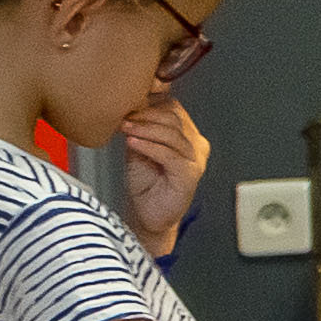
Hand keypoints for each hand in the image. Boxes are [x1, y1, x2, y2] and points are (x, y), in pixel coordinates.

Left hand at [118, 96, 209, 257]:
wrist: (149, 215)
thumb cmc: (146, 184)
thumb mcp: (139, 148)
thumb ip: (140, 129)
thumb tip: (128, 106)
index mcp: (187, 135)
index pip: (173, 108)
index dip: (149, 104)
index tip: (127, 106)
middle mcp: (196, 145)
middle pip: (174, 118)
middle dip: (146, 115)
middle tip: (124, 117)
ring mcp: (196, 159)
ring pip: (172, 134)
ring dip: (145, 129)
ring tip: (125, 128)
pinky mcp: (189, 174)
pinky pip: (169, 154)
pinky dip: (149, 146)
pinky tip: (132, 143)